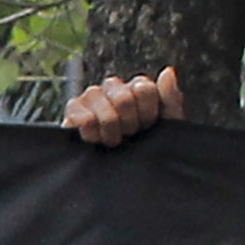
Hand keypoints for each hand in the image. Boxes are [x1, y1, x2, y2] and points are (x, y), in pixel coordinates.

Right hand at [63, 66, 182, 146]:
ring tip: (113, 140)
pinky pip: (85, 119)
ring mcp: (92, 96)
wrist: (125, 172)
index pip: (144, 89)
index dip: (147, 114)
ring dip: (111, 133)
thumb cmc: (146, 145)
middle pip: (124, 99)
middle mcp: (114, 86)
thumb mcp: (168, 125)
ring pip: (105, 112)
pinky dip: (93, 135)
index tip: (147, 126)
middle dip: (129, 125)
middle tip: (129, 135)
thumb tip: (168, 72)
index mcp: (137, 86)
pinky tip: (96, 140)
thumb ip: (170, 98)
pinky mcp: (73, 109)